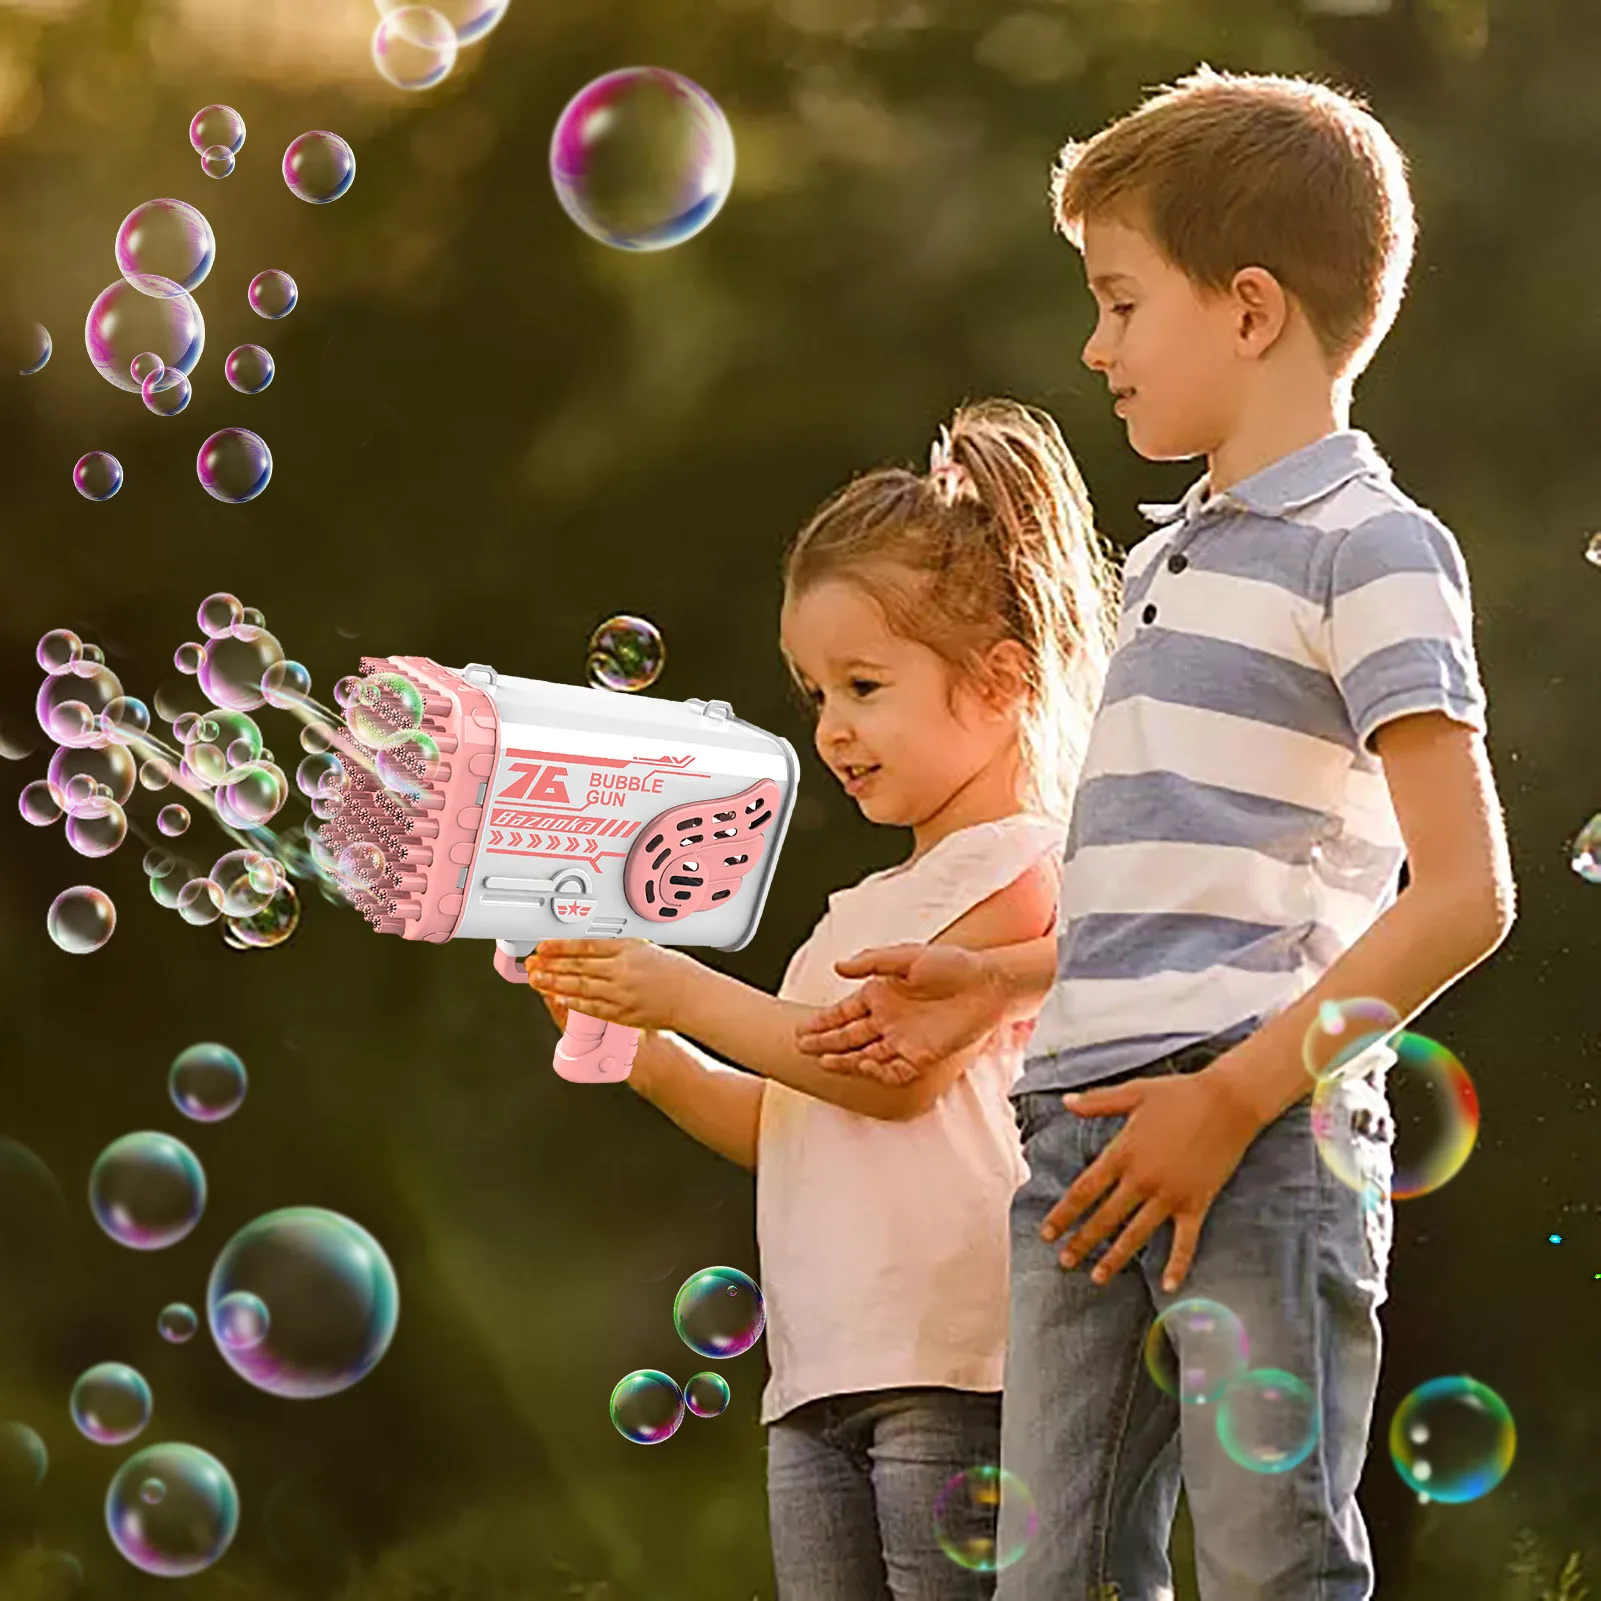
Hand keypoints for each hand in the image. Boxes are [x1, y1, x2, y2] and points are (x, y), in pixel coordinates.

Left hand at [524, 939, 698, 1030]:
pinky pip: (592, 1007)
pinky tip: (560, 999)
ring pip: (580, 987)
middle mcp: (622, 970)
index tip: (543, 947)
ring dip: (555, 984)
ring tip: (538, 980)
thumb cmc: (674, 971)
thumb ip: (618, 948)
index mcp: (627, 949)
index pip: (585, 946)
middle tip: (532, 964)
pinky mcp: (623, 1012)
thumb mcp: (645, 947)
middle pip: (577, 966)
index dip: (560, 946)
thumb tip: (590, 947)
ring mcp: (621, 993)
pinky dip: (573, 1003)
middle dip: (551, 965)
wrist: (692, 996)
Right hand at [794, 943, 1006, 1084]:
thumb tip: (838, 966)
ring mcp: (904, 1039)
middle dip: (825, 1042)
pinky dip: (877, 1071)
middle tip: (802, 1048)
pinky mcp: (922, 1056)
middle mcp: (889, 1019)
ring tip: (822, 1061)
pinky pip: (894, 1069)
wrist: (989, 985)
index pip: (844, 1012)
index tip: (803, 1027)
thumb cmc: (953, 965)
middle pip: (849, 1036)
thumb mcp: (907, 956)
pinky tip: (861, 1066)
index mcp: (883, 995)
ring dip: (845, 1059)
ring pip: (865, 1054)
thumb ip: (872, 962)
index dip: (823, 1021)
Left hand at [1040, 1063, 1261, 1292]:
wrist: (1229, 1102)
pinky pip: (1185, 1241)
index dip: (1063, 1214)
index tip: (1047, 1233)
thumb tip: (1065, 1102)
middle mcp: (1142, 1179)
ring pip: (1136, 1234)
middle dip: (1082, 1242)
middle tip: (1064, 1261)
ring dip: (1115, 1258)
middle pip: (1105, 1218)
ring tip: (1096, 1278)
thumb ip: (1098, 1102)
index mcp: (1123, 1153)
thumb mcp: (1134, 1092)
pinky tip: (1168, 1287)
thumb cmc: (1180, 1094)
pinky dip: (1177, 1265)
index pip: (1084, 1190)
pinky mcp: (1197, 1203)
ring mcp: (1170, 1194)